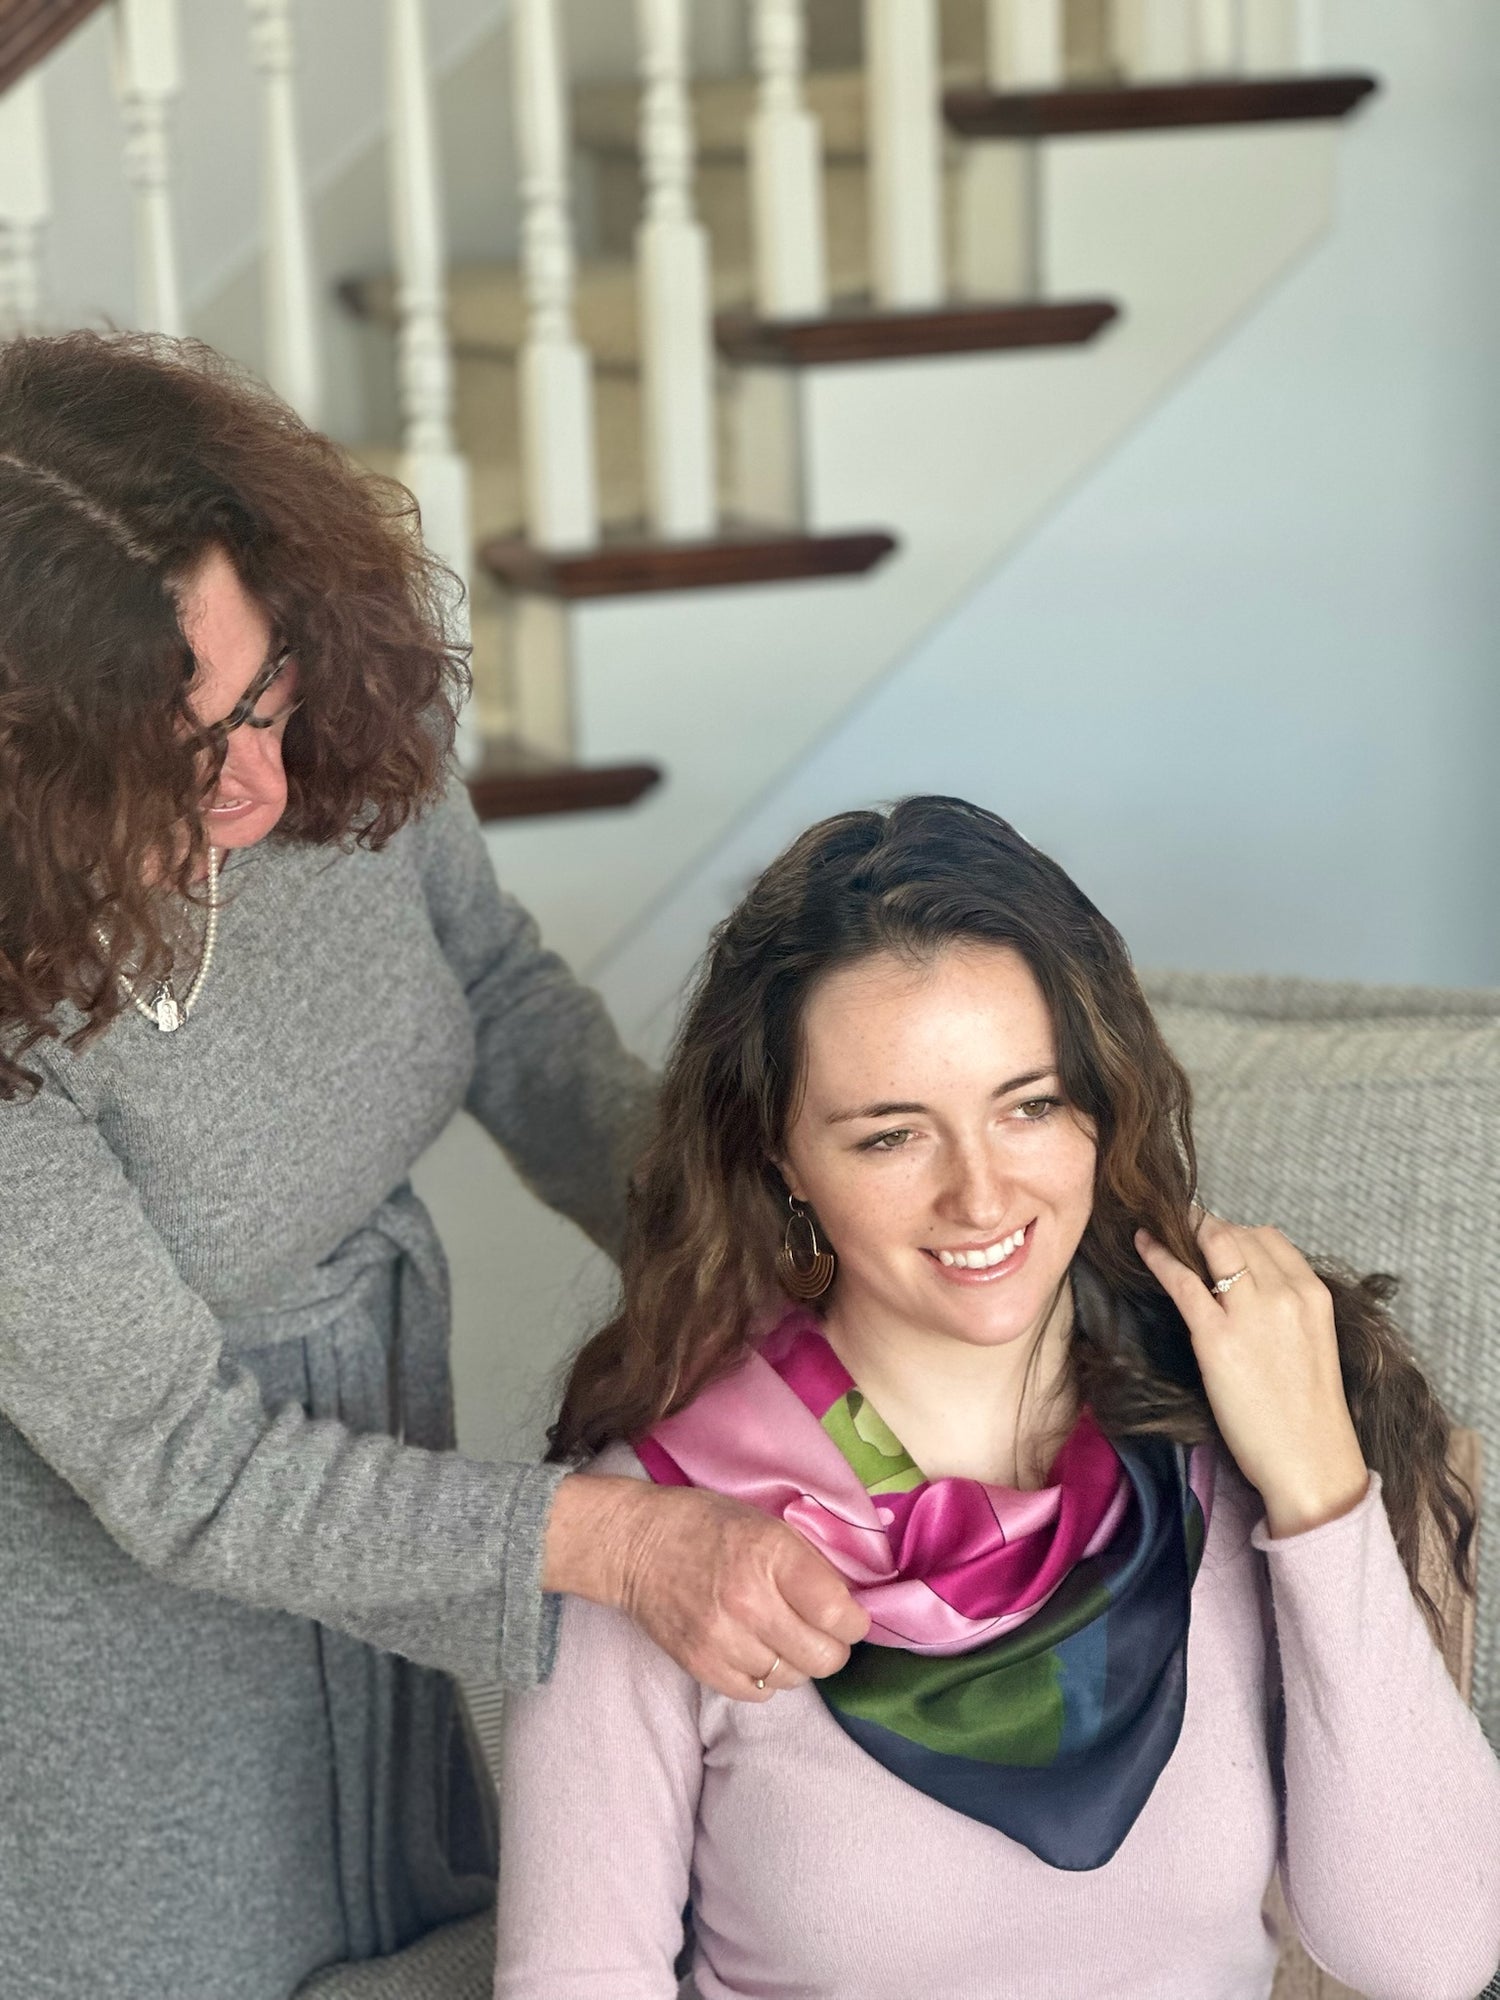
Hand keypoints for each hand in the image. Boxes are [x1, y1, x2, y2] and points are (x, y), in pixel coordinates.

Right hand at [543, 1474, 869, 1700]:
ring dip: (796, 1662)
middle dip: (832, 1646)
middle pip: (824, 1657)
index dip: (855, 1621)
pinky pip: (758, 1693)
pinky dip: (765, 1677)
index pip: (839, 1614)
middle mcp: (750, 1602)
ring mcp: (722, 1639)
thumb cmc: (706, 1525)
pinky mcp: (701, 1666)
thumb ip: (809, 1562)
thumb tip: (851, 1603)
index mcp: (772, 1556)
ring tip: (781, 1636)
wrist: (635, 1544)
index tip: (849, 1615)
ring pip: (792, 1679)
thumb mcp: (766, 1523)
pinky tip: (756, 1650)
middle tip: (821, 1631)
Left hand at [1134, 1213, 1368, 1537]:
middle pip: (1238, 1233)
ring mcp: (1251, 1313)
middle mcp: (1286, 1293)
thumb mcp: (1313, 1342)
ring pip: (1212, 1243)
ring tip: (1158, 1227)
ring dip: (1181, 1230)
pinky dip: (1158, 1255)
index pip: (1269, 1237)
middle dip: (1204, 1226)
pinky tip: (1142, 1245)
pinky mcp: (1216, 1338)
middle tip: (1177, 1229)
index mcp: (1313, 1294)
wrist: (1311, 1462)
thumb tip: (1246, 1284)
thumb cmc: (1308, 1412)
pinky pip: (1182, 1280)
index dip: (1235, 1231)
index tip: (1212, 1237)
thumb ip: (1287, 1307)